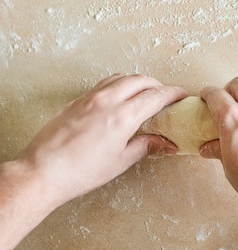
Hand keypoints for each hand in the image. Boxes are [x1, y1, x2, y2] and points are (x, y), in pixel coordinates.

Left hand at [16, 74, 186, 204]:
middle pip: (141, 80)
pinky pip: (104, 83)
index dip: (173, 94)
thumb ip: (146, 146)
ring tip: (144, 94)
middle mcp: (107, 101)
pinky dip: (119, 85)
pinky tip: (120, 97)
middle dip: (158, 85)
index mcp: (122, 117)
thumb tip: (165, 143)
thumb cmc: (79, 172)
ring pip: (122, 77)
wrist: (42, 172)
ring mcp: (90, 98)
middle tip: (166, 96)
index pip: (156, 95)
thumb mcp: (120, 161)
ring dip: (138, 82)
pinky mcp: (77, 101)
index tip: (182, 96)